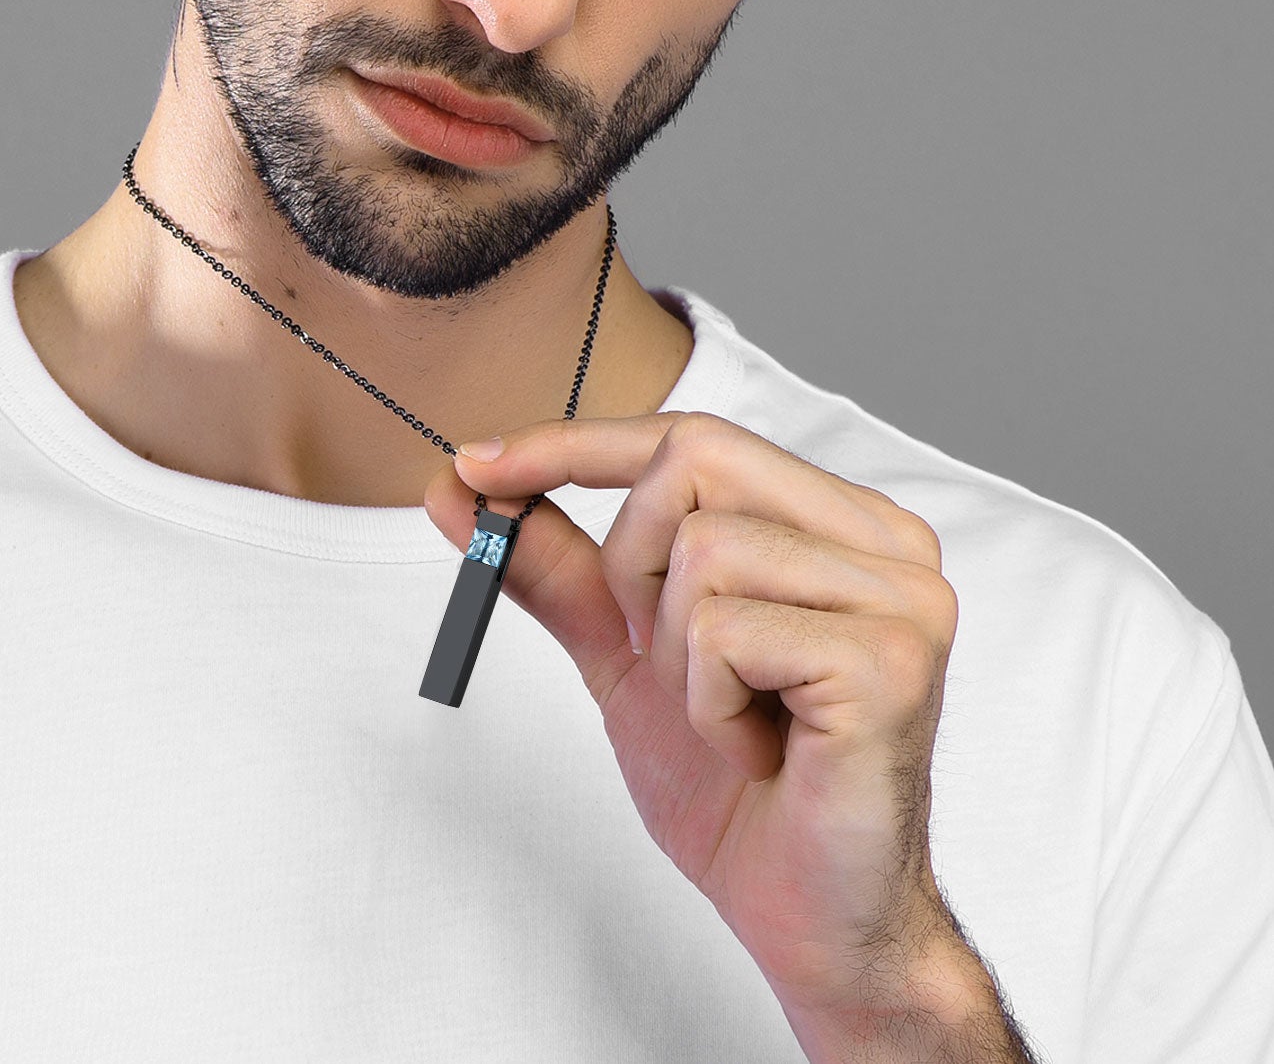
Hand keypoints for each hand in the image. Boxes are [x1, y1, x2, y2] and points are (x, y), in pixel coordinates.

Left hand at [423, 411, 966, 1024]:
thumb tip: (458, 489)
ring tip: (733, 719)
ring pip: (702, 550)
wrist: (812, 924)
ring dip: (676, 657)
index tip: (473, 466)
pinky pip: (724, 633)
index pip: (694, 438)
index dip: (574, 444)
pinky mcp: (890, 661)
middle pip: (695, 462)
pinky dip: (710, 706)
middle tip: (663, 660)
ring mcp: (903, 597)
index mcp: (841, 523)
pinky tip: (758, 754)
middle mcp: (889, 541)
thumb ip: (560, 568)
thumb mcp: (628, 656)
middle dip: (635, 566)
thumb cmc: (737, 789)